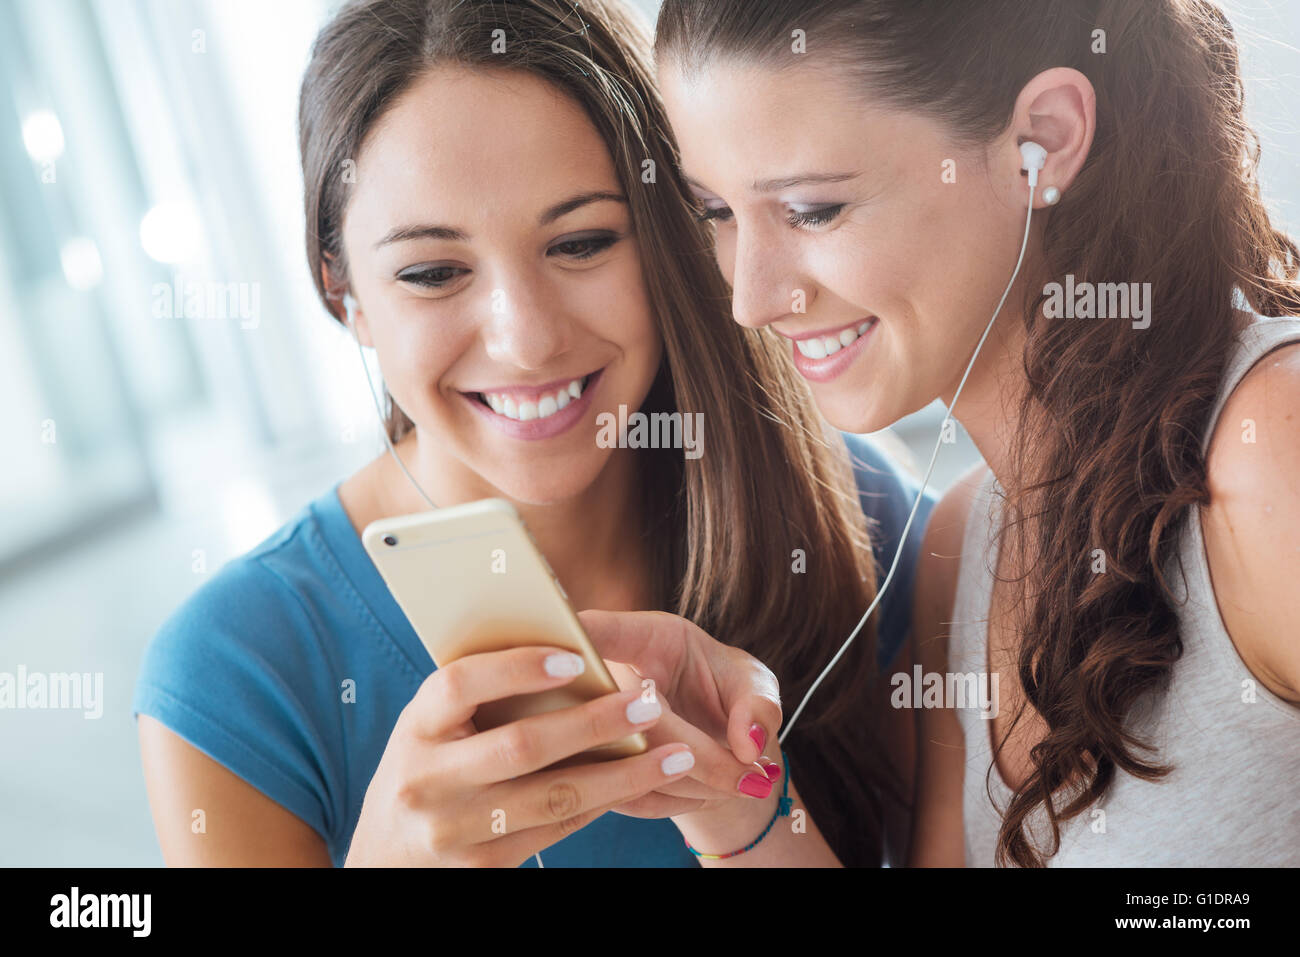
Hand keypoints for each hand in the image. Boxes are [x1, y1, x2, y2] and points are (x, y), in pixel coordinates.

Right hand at [344, 645, 696, 866]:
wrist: (387, 856)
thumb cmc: (429, 764)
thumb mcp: (435, 724)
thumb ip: (480, 692)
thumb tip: (566, 648)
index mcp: (415, 725)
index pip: (462, 684)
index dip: (518, 668)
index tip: (575, 657)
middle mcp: (426, 779)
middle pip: (522, 746)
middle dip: (595, 723)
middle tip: (651, 702)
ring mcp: (452, 830)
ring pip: (553, 797)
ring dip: (622, 775)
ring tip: (674, 755)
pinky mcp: (483, 868)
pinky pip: (555, 830)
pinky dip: (601, 803)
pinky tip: (637, 784)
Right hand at [577, 610, 783, 818]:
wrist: (717, 741)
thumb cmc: (728, 692)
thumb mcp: (754, 683)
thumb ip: (759, 704)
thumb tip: (747, 744)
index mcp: (643, 639)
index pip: (600, 631)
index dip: (579, 640)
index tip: (576, 652)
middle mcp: (606, 682)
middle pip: (626, 720)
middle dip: (699, 757)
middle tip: (752, 773)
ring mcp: (593, 731)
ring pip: (627, 769)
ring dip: (693, 786)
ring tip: (742, 780)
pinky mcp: (595, 775)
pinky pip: (629, 800)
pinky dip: (678, 803)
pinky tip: (709, 791)